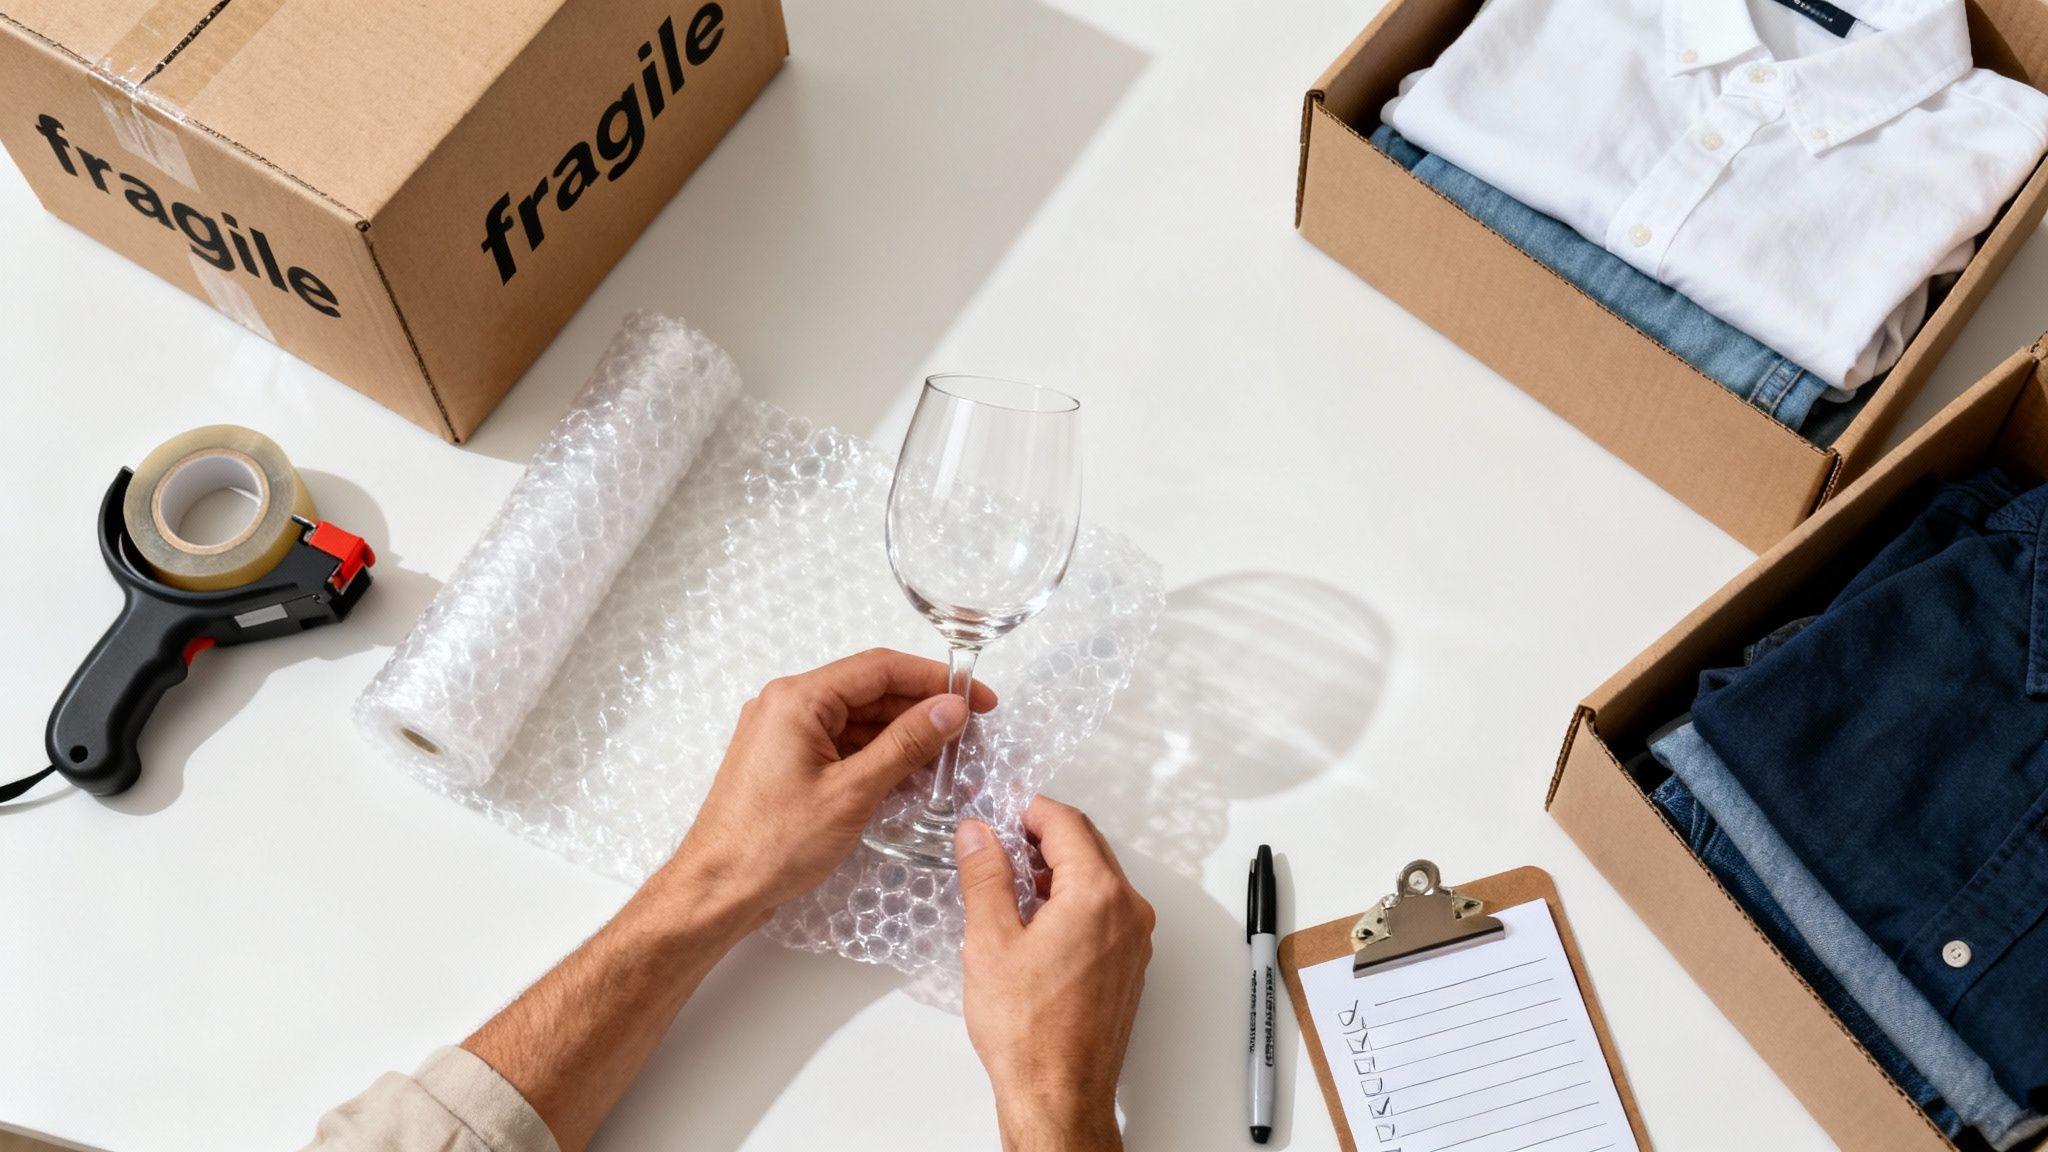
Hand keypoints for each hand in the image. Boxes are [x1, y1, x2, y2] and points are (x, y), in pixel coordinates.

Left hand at [670, 648, 997, 920]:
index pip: (881, 668)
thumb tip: (951, 708)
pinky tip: (909, 778)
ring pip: (857, 721)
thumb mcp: (852, 791)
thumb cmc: (774, 843)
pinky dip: (876, 757)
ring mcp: (782, 734)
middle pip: (869, 692)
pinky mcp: (784, 762)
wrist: (716, 889)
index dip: (935, 679)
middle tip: (970, 733)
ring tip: (947, 760)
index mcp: (798, 699)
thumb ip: (905, 744)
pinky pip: (840, 745)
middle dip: (921, 710)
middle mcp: (786, 705)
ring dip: (902, 737)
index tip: (979, 698)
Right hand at [957, 797, 1155, 1151]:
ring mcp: (1134, 940)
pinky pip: (1105, 911)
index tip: (1002, 811)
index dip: (1030, 810)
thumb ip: (986, 876)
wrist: (1059, 1095)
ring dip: (1058, 869)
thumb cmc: (1029, 1032)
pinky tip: (1037, 919)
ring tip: (1010, 881)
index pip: (1067, 824)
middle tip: (1001, 840)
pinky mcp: (1130, 965)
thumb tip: (979, 835)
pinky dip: (1073, 900)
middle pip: (1089, 846)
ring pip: (1099, 879)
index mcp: (1097, 895)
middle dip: (1044, 836)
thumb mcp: (990, 941)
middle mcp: (1128, 912)